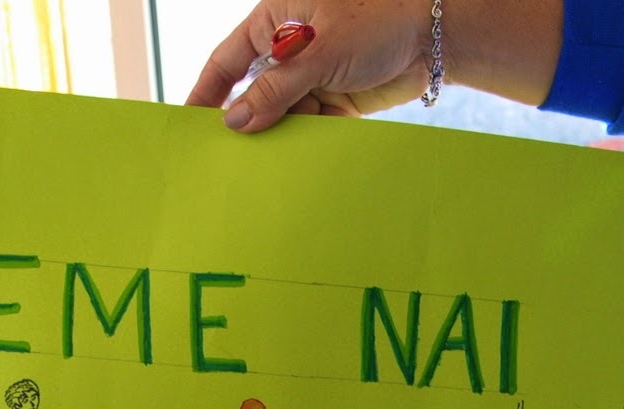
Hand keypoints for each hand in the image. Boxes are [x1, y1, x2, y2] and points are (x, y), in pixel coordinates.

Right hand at [187, 0, 562, 132]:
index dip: (206, 92)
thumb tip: (235, 121)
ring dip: (276, 140)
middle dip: (243, 124)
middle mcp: (289, 49)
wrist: (435, 36)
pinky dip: (304, 146)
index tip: (188, 124)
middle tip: (223, 160)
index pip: (226, 61)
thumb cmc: (375, 20)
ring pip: (281, 115)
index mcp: (274, 21)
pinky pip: (310, 128)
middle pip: (252, 92)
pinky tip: (294, 168)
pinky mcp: (335, 100)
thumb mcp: (317, 54)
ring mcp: (311, 76)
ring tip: (260, 172)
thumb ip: (275, 89)